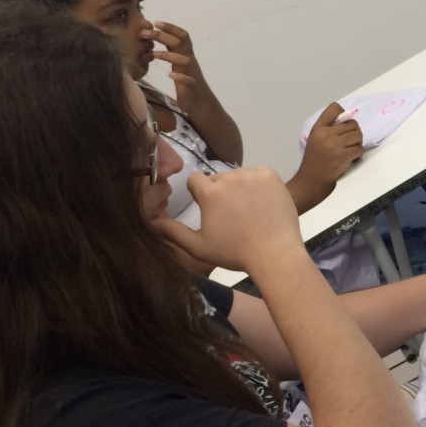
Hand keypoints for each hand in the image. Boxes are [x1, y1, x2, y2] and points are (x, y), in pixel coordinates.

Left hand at [150, 21, 213, 106]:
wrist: (201, 102)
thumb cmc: (185, 82)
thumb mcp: (178, 64)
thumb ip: (169, 52)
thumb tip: (151, 39)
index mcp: (186, 54)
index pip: (182, 36)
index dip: (171, 27)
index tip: (155, 22)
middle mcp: (190, 61)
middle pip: (180, 44)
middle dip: (162, 36)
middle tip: (145, 33)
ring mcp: (192, 74)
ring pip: (185, 60)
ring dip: (168, 55)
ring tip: (154, 54)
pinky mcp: (192, 87)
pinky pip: (188, 80)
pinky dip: (179, 77)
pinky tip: (169, 75)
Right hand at [151, 166, 302, 270]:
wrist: (275, 253)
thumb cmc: (234, 253)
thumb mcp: (198, 246)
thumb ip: (172, 232)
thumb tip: (150, 221)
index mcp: (209, 192)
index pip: (195, 180)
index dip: (200, 195)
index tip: (210, 211)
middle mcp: (229, 177)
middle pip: (218, 179)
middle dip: (221, 193)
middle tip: (233, 216)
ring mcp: (252, 175)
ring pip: (239, 175)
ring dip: (241, 188)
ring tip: (250, 212)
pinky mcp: (271, 175)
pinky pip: (259, 173)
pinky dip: (259, 184)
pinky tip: (263, 203)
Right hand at [295, 103, 363, 195]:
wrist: (311, 180)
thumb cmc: (314, 160)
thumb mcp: (315, 139)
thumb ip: (328, 128)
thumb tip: (348, 118)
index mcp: (318, 128)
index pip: (334, 108)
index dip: (344, 113)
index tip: (344, 123)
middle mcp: (327, 134)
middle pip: (352, 123)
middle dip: (355, 131)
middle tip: (350, 140)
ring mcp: (336, 145)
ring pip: (358, 135)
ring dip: (358, 142)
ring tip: (351, 148)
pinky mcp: (344, 156)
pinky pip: (359, 148)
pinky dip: (358, 152)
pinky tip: (352, 156)